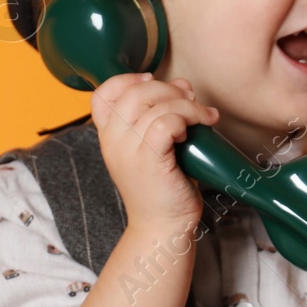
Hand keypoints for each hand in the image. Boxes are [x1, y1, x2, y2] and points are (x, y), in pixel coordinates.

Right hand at [91, 72, 218, 228]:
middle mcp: (113, 140)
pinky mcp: (148, 159)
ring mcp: (127, 150)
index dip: (128, 79)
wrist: (163, 226)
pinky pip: (166, 122)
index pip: (102, 94)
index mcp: (109, 136)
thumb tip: (182, 85)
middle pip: (135, 92)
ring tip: (204, 116)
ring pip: (155, 105)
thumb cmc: (164, 187)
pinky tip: (201, 125)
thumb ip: (162, 114)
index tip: (153, 80)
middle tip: (190, 99)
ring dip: (187, 104)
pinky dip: (187, 118)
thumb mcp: (155, 146)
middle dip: (168, 88)